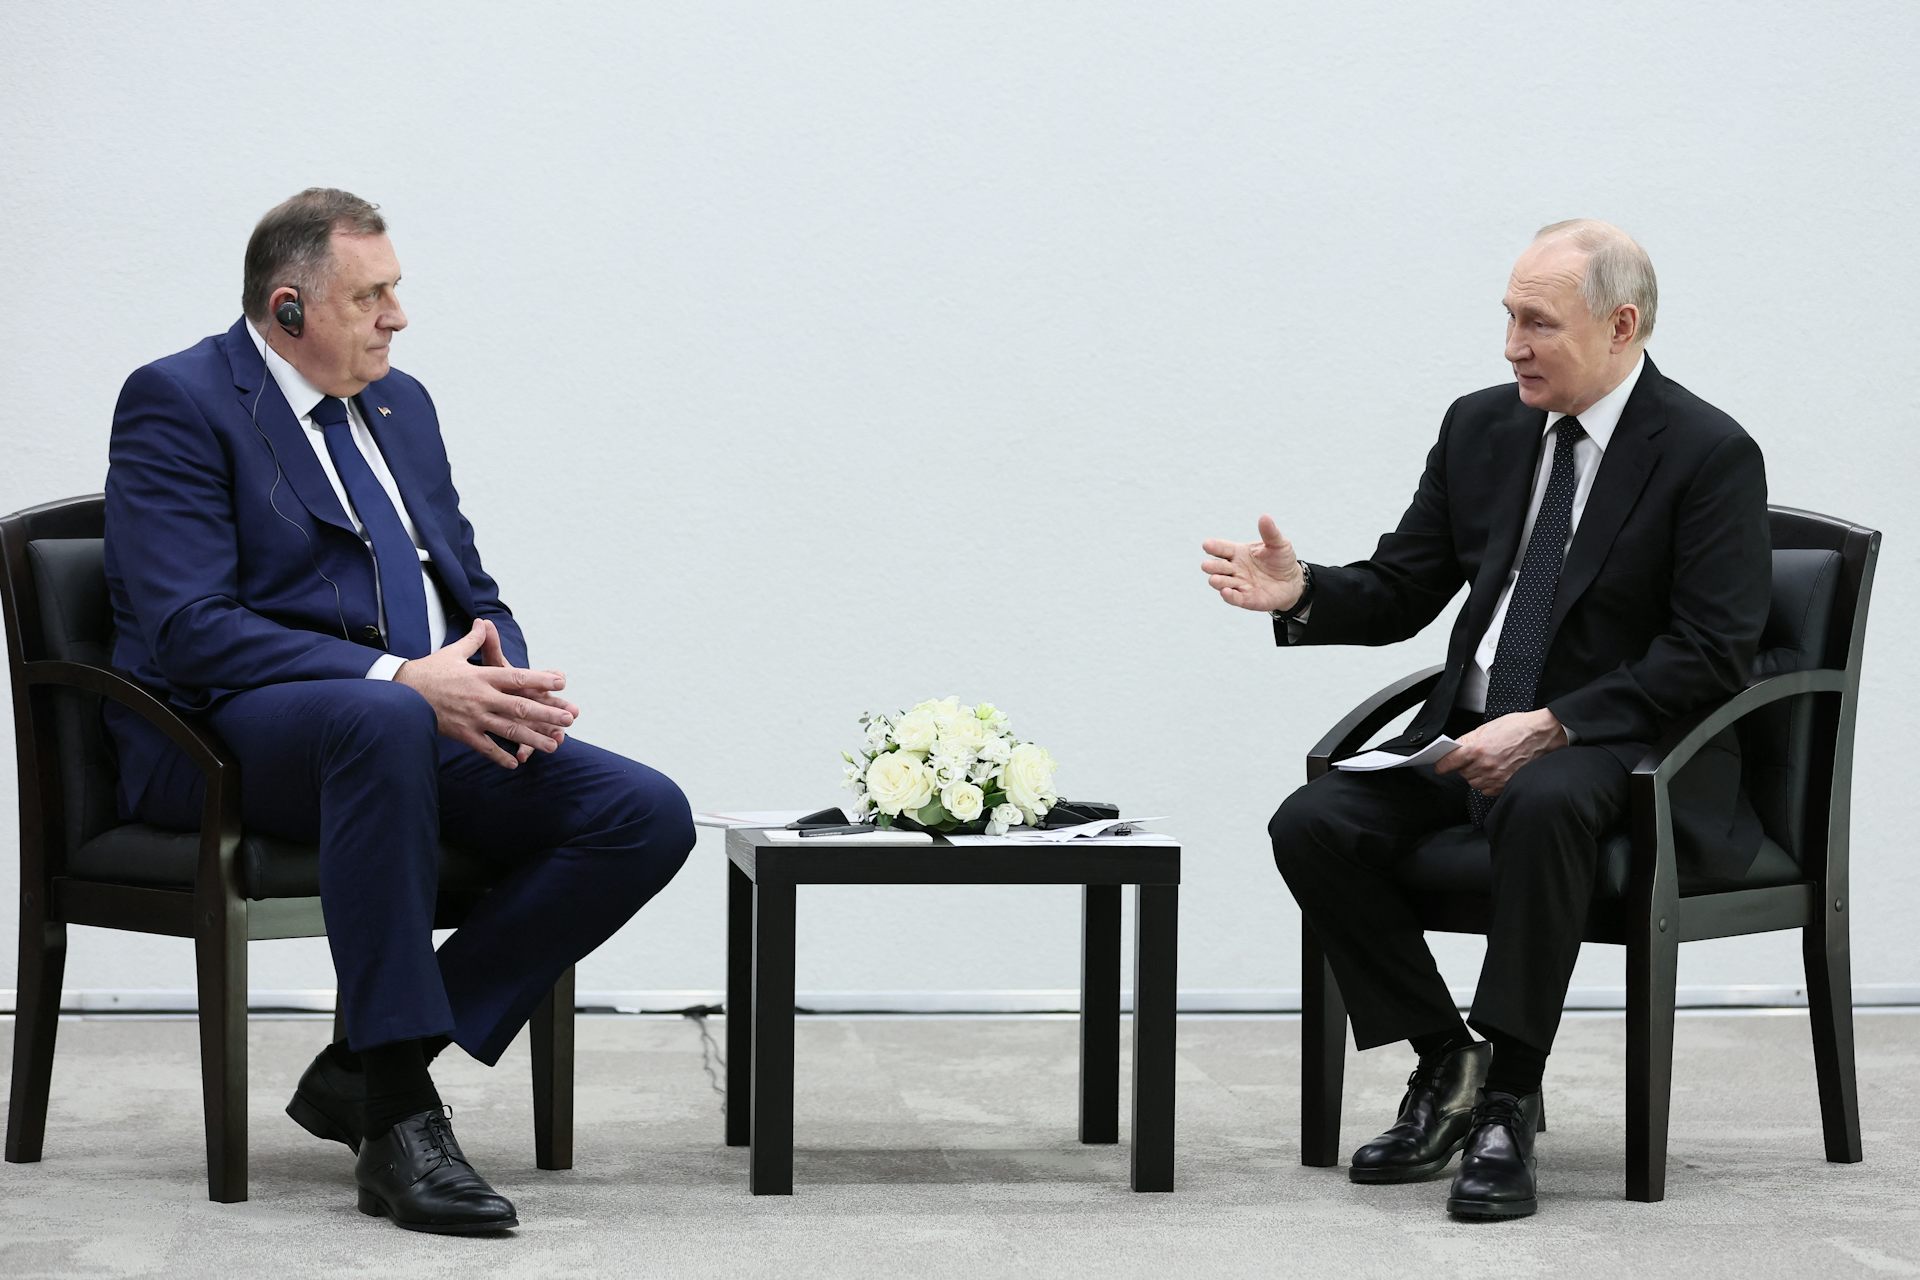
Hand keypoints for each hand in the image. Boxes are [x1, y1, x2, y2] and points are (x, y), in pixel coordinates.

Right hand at [395, 620, 577, 768]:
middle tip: (569, 719)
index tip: (561, 682)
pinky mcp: (462, 733)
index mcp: (481, 675)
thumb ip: (474, 641)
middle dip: (547, 713)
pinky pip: (486, 747)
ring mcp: (473, 717)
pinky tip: (517, 764)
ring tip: (554, 746)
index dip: (540, 679)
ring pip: (508, 730)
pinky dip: (501, 756)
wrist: (401, 692)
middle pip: (520, 706)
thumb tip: (483, 623)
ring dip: (533, 739)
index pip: (516, 676)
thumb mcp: (453, 652)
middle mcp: (481, 697)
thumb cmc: (429, 671)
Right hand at [1201, 514, 1306, 612]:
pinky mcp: (1246, 599)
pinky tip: (1226, 592)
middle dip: (1212, 566)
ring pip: (1222, 583)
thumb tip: (1265, 517)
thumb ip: (1270, 533)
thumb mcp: (1278, 544)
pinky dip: (1229, 596)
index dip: (1214, 546)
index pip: (1222, 548)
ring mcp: (1239, 584)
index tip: (1206, 544)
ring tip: (1214, 579)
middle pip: (1218, 567)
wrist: (1292, 582)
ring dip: (1217, 581)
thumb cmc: (1282, 560)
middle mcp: (1234, 568)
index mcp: (1238, 552)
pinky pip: (1234, 598)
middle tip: (1206, 565)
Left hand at [1433, 709, 1567, 796]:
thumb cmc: (1518, 728)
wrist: (1542, 735)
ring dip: (1475, 775)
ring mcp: (1496, 777)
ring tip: (1486, 763)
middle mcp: (1485, 766)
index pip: (1449, 762)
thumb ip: (1468, 740)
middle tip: (1473, 758)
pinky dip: (1486, 783)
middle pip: (1462, 773)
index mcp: (1477, 749)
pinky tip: (1494, 772)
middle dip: (1463, 766)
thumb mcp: (1487, 727)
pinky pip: (1486, 790)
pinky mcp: (1505, 785)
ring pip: (1473, 783)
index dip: (1442, 764)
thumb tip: (1454, 748)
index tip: (1439, 766)